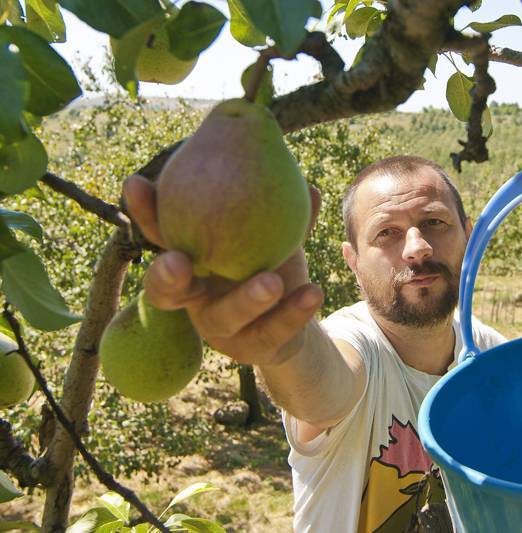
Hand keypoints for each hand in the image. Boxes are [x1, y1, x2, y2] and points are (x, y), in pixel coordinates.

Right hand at [122, 174, 323, 366]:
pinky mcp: (252, 349)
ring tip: (273, 282)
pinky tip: (313, 292)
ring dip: (247, 299)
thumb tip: (307, 184)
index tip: (136, 184)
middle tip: (177, 261)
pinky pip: (273, 331)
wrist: (293, 318)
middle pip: (167, 292)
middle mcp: (195, 299)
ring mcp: (221, 329)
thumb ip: (281, 213)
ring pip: (226, 317)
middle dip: (167, 278)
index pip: (160, 237)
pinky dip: (294, 313)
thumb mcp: (271, 236)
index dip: (145, 214)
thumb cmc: (270, 264)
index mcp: (191, 265)